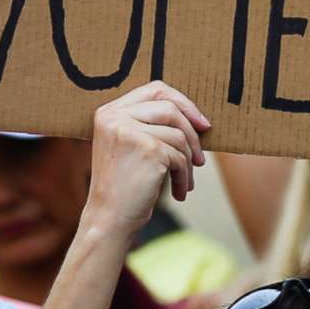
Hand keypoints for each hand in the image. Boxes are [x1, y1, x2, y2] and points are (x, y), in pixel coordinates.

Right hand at [84, 81, 208, 237]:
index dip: (183, 102)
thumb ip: (150, 125)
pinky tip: (179, 192)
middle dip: (192, 132)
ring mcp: (130, 131)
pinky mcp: (148, 149)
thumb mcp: (130, 146)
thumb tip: (196, 116)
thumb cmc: (124, 186)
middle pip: (170, 108)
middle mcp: (115, 117)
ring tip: (185, 181)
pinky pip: (180, 157)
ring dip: (188, 161)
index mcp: (109, 112)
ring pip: (179, 135)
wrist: (109, 219)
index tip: (201, 122)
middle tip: (200, 157)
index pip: (155, 89)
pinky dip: (184, 177)